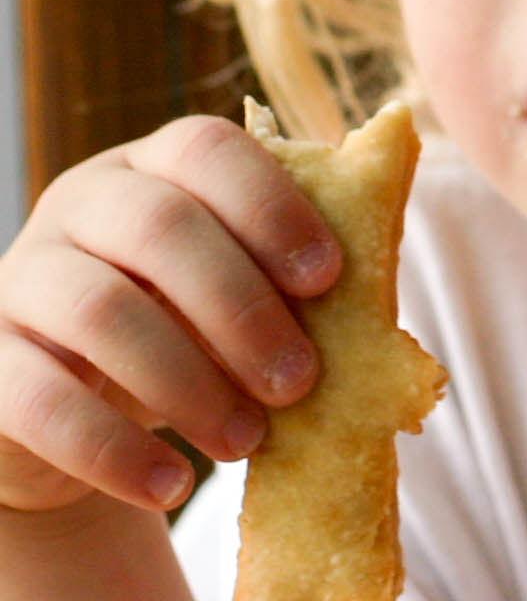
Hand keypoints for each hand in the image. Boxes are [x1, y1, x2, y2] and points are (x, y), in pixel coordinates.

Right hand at [0, 115, 335, 514]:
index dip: (271, 205)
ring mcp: (22, 276)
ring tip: (247, 441)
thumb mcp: (241, 291)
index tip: (328, 277)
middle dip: (241, 307)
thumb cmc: (186, 329)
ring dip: (188, 382)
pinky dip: (113, 448)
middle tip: (300, 381)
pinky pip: (39, 398)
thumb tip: (383, 309)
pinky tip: (172, 484)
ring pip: (100, 311)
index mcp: (154, 165)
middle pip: (159, 227)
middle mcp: (80, 203)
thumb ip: (296, 279)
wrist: (74, 412)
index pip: (206, 149)